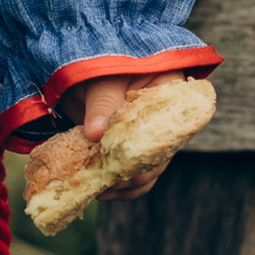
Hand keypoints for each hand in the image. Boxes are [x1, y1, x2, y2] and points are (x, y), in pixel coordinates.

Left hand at [67, 74, 178, 198]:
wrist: (81, 68)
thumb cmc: (99, 63)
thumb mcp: (102, 79)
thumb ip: (102, 104)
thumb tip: (95, 134)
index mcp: (170, 94)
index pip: (172, 127)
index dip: (151, 148)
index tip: (127, 163)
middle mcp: (164, 120)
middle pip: (160, 155)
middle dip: (134, 173)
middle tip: (109, 180)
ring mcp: (147, 137)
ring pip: (147, 170)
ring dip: (126, 185)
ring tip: (102, 191)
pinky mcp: (129, 149)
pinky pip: (132, 174)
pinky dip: (119, 186)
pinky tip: (101, 191)